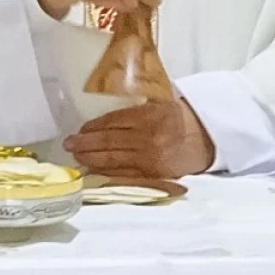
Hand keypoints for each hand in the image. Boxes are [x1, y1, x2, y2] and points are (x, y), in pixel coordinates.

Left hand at [63, 98, 213, 178]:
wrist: (206, 138)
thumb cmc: (179, 117)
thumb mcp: (159, 100)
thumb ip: (135, 103)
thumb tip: (105, 101)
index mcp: (148, 115)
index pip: (113, 122)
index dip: (93, 127)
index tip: (80, 129)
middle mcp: (147, 137)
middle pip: (108, 141)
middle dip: (84, 143)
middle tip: (68, 144)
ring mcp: (150, 158)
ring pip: (113, 159)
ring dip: (90, 158)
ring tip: (75, 156)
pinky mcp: (153, 174)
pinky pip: (124, 174)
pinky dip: (106, 172)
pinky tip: (93, 169)